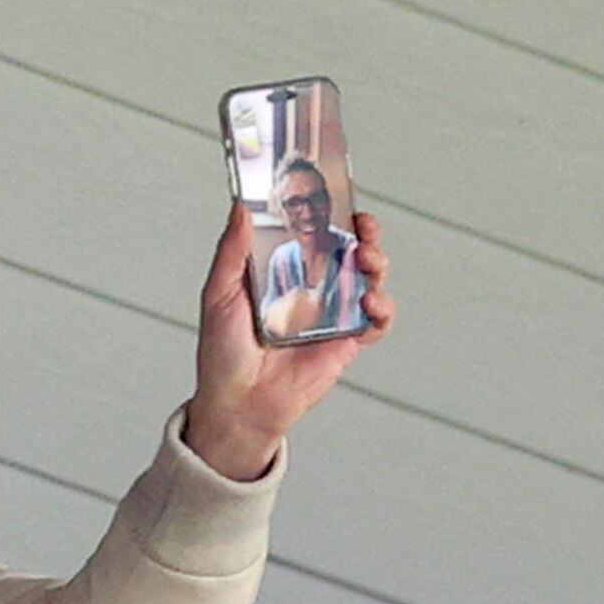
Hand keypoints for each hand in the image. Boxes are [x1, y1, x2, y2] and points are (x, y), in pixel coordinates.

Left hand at [183, 204, 395, 480]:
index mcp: (281, 270)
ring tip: (367, 262)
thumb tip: (240, 208)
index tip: (339, 198)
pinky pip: (376, 322)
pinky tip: (372, 302)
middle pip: (349, 249)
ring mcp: (330, 314)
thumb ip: (232, 251)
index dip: (331, 212)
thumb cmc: (223, 353)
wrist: (237, 405)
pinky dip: (383, 309)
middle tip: (363, 226)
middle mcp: (310, 288)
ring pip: (368, 278)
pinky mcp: (345, 343)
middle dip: (364, 232)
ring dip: (377, 263)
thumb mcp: (219, 294)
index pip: (313, 231)